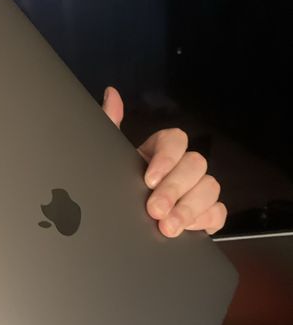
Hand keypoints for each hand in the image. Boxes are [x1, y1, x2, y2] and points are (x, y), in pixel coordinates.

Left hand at [102, 86, 226, 237]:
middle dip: (176, 188)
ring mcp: (194, 191)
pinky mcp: (203, 215)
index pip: (176, 140)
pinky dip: (206, 220)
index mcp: (158, 152)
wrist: (114, 227)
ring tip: (167, 227)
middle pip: (196, 164)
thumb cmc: (113, 188)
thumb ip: (109, 125)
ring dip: (190, 208)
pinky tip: (187, 230)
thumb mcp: (107, 159)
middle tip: (154, 210)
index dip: (167, 157)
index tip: (149, 179)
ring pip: (210, 187)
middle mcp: (180, 169)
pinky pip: (218, 212)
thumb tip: (111, 94)